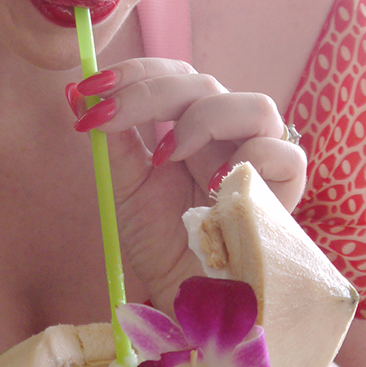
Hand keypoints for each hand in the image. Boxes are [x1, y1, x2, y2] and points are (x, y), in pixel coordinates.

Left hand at [65, 59, 305, 309]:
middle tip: (109, 116)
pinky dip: (251, 158)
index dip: (137, 73)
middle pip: (205, 84)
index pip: (174, 77)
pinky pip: (285, 155)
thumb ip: (112, 141)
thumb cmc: (161, 241)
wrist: (184, 294)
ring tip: (168, 153)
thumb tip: (79, 96)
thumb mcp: (126, 186)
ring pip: (256, 107)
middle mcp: (227, 135)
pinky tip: (214, 184)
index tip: (92, 87)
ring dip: (204, 120)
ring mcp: (259, 160)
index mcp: (192, 126)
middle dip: (151, 92)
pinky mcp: (285, 193)